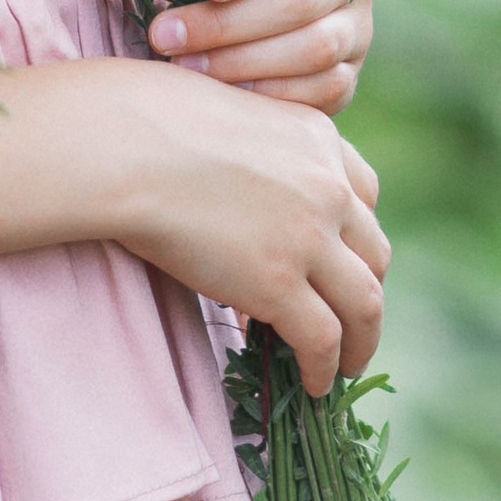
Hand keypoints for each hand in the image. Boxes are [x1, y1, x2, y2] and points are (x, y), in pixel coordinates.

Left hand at [95, 0, 374, 111]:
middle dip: (228, 23)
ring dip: (243, 62)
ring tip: (184, 70)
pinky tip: (221, 98)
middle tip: (164, 36)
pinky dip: (270, 96)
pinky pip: (320, 92)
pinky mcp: (350, 78)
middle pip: (302, 0)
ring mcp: (356, 30)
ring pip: (314, 48)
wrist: (276, 5)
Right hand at [100, 64, 387, 396]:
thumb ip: (258, 157)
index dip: (356, 235)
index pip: (365, 194)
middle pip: (374, 252)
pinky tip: (312, 383)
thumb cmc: (150, 123)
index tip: (341, 260)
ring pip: (365, 303)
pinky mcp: (279, 284)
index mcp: (317, 139)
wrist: (126, 147)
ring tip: (348, 364)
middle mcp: (328, 187)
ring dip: (362, 340)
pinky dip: (324, 367)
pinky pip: (323, 339)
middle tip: (352, 319)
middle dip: (366, 289)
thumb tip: (243, 203)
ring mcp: (309, 237)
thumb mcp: (231, 118)